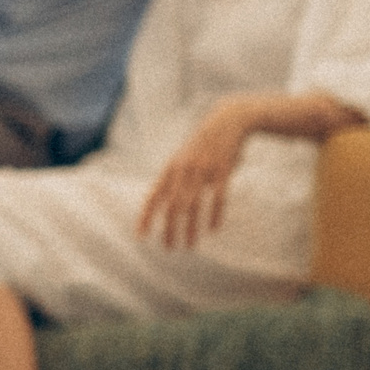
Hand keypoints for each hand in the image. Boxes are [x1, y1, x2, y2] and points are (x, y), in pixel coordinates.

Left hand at [138, 96, 257, 248]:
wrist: (228, 121)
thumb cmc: (203, 144)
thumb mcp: (182, 158)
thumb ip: (172, 178)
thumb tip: (161, 202)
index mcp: (171, 169)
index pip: (153, 197)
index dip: (146, 217)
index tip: (141, 236)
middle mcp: (184, 171)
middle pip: (172, 206)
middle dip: (169, 229)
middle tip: (169, 248)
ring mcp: (203, 171)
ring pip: (193, 206)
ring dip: (190, 228)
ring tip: (188, 245)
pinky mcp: (223, 171)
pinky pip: (218, 198)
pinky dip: (215, 215)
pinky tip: (213, 229)